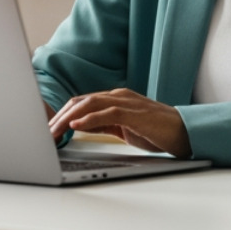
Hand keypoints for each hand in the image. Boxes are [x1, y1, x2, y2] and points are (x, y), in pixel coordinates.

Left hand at [48, 89, 191, 158]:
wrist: (185, 133)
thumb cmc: (156, 131)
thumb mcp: (123, 128)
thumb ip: (103, 124)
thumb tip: (79, 127)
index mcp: (115, 99)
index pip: (82, 102)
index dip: (62, 114)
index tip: (49, 128)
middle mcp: (118, 96)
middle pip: (81, 101)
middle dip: (59, 116)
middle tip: (45, 132)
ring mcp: (126, 102)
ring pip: (89, 105)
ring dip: (68, 118)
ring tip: (54, 131)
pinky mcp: (134, 113)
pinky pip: (106, 113)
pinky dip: (88, 120)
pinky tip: (75, 126)